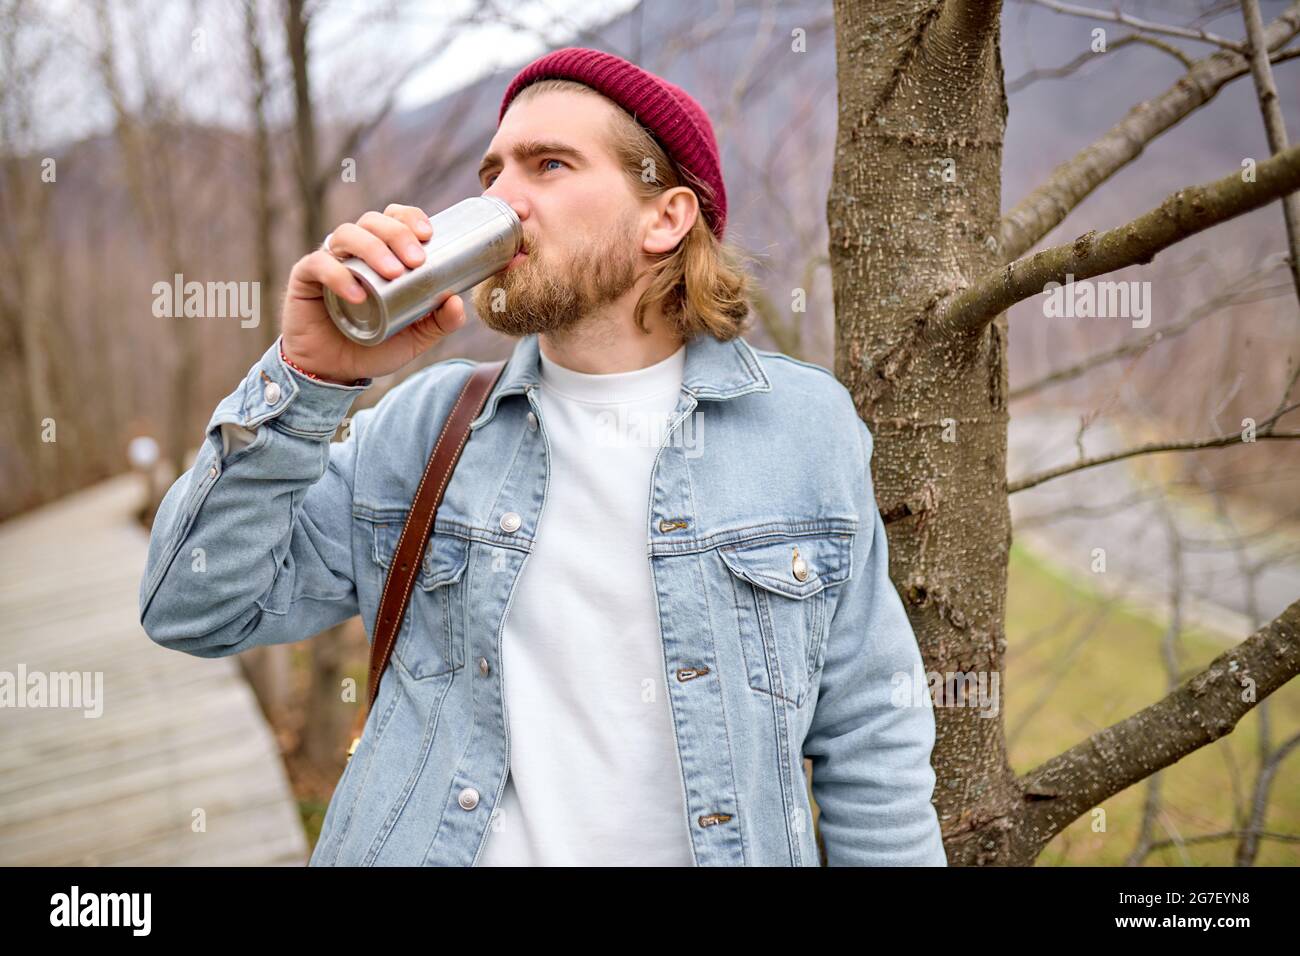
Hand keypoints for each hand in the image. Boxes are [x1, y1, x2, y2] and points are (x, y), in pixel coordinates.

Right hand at [279, 203, 465, 381]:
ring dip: (373, 249)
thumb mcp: (414, 338)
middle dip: (397, 234)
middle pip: (372, 221)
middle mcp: (354, 251)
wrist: (335, 372)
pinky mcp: (304, 278)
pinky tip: (357, 294)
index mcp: (380, 254)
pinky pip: (319, 264)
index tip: (428, 235)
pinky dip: (339, 275)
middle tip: (416, 260)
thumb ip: (439, 323)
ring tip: (393, 273)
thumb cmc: (374, 347)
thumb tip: (458, 302)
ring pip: (347, 234)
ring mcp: (329, 261)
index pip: (393, 219)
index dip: (409, 218)